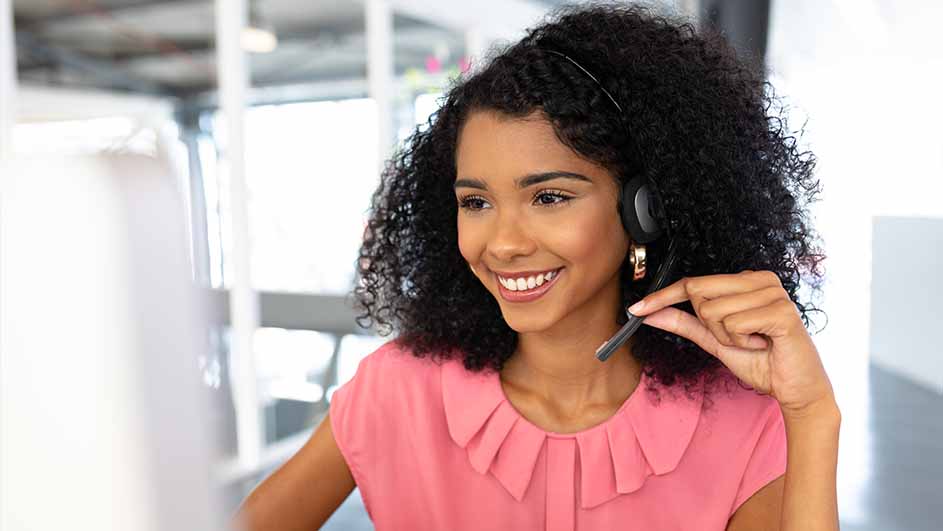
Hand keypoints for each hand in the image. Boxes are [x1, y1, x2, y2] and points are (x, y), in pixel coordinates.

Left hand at [627, 270, 834, 416]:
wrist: (795, 388)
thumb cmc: (761, 361)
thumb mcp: (714, 340)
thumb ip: (685, 323)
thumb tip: (650, 312)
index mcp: (745, 281)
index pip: (693, 282)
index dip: (662, 296)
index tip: (636, 309)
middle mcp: (760, 279)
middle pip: (699, 292)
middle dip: (709, 326)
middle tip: (738, 338)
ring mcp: (773, 292)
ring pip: (714, 311)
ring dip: (728, 337)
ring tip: (754, 341)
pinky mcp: (781, 310)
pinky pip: (734, 324)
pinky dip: (743, 341)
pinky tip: (764, 344)